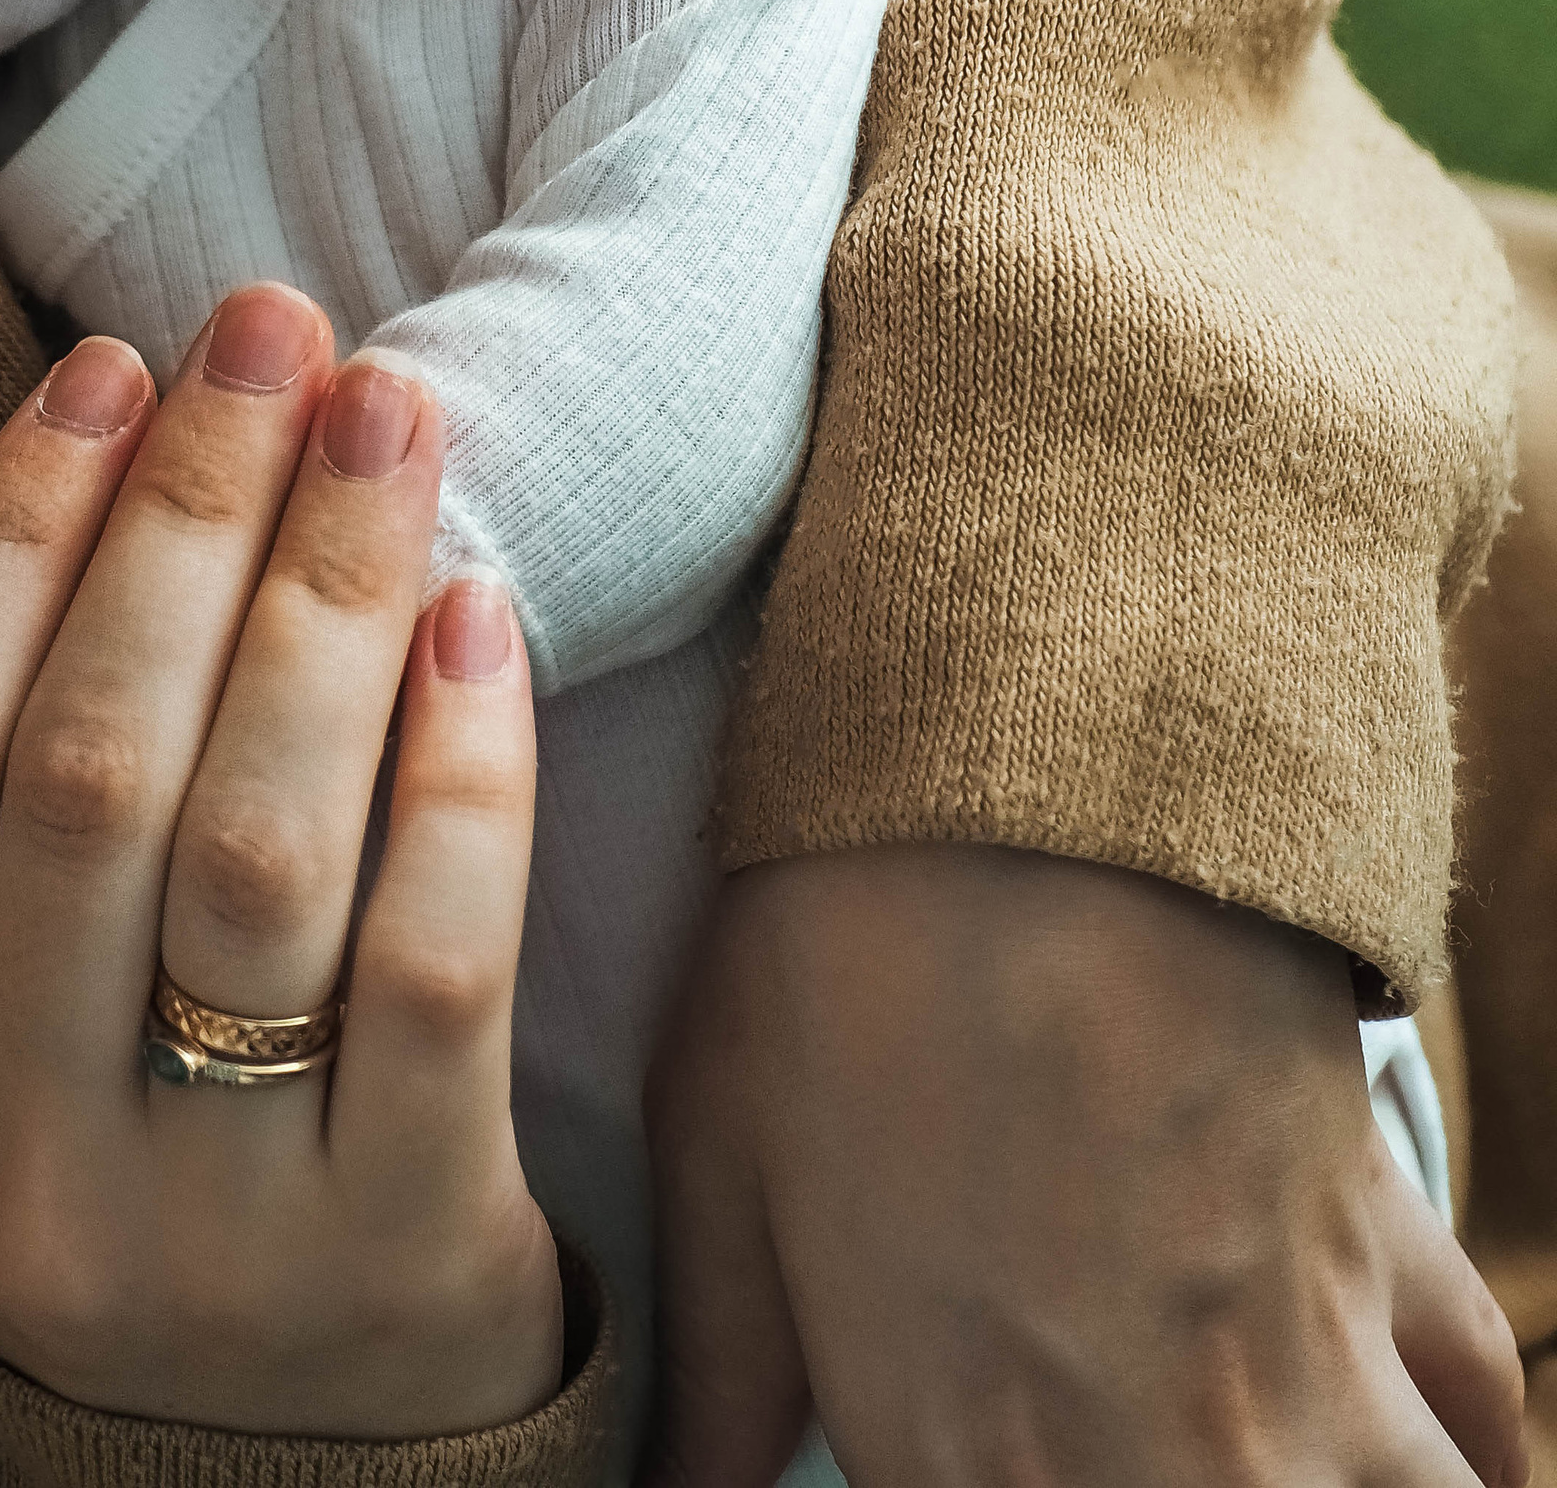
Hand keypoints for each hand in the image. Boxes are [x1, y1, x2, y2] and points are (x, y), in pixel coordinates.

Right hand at [0, 283, 565, 1434]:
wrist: (287, 1452)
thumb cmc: (127, 1142)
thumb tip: (26, 463)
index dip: (6, 537)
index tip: (103, 368)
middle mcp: (6, 1175)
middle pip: (89, 772)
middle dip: (182, 512)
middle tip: (269, 328)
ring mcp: (206, 1235)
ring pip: (256, 846)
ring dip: (322, 591)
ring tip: (384, 414)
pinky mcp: (402, 1255)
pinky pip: (432, 965)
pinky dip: (457, 767)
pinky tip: (474, 611)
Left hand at [646, 847, 1529, 1487]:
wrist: (1033, 782)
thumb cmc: (838, 957)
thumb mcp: (722, 1165)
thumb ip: (719, 1383)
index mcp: (970, 1468)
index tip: (969, 1463)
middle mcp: (1162, 1470)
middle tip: (1110, 1445)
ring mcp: (1306, 1375)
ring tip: (1258, 1455)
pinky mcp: (1389, 1251)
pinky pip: (1485, 1416)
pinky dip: (1464, 1448)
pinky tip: (1403, 1434)